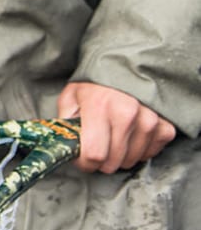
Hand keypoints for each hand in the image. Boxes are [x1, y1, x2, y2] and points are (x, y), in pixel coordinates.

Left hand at [56, 81, 176, 173]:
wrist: (125, 67)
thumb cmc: (95, 84)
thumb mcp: (71, 97)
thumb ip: (65, 124)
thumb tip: (64, 148)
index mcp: (99, 106)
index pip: (94, 154)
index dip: (84, 163)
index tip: (81, 159)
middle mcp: (127, 114)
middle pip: (112, 162)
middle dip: (100, 161)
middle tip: (96, 146)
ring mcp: (149, 121)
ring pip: (131, 161)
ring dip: (120, 156)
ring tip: (113, 137)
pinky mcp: (164, 127)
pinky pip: (149, 154)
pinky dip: (139, 151)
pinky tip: (130, 136)